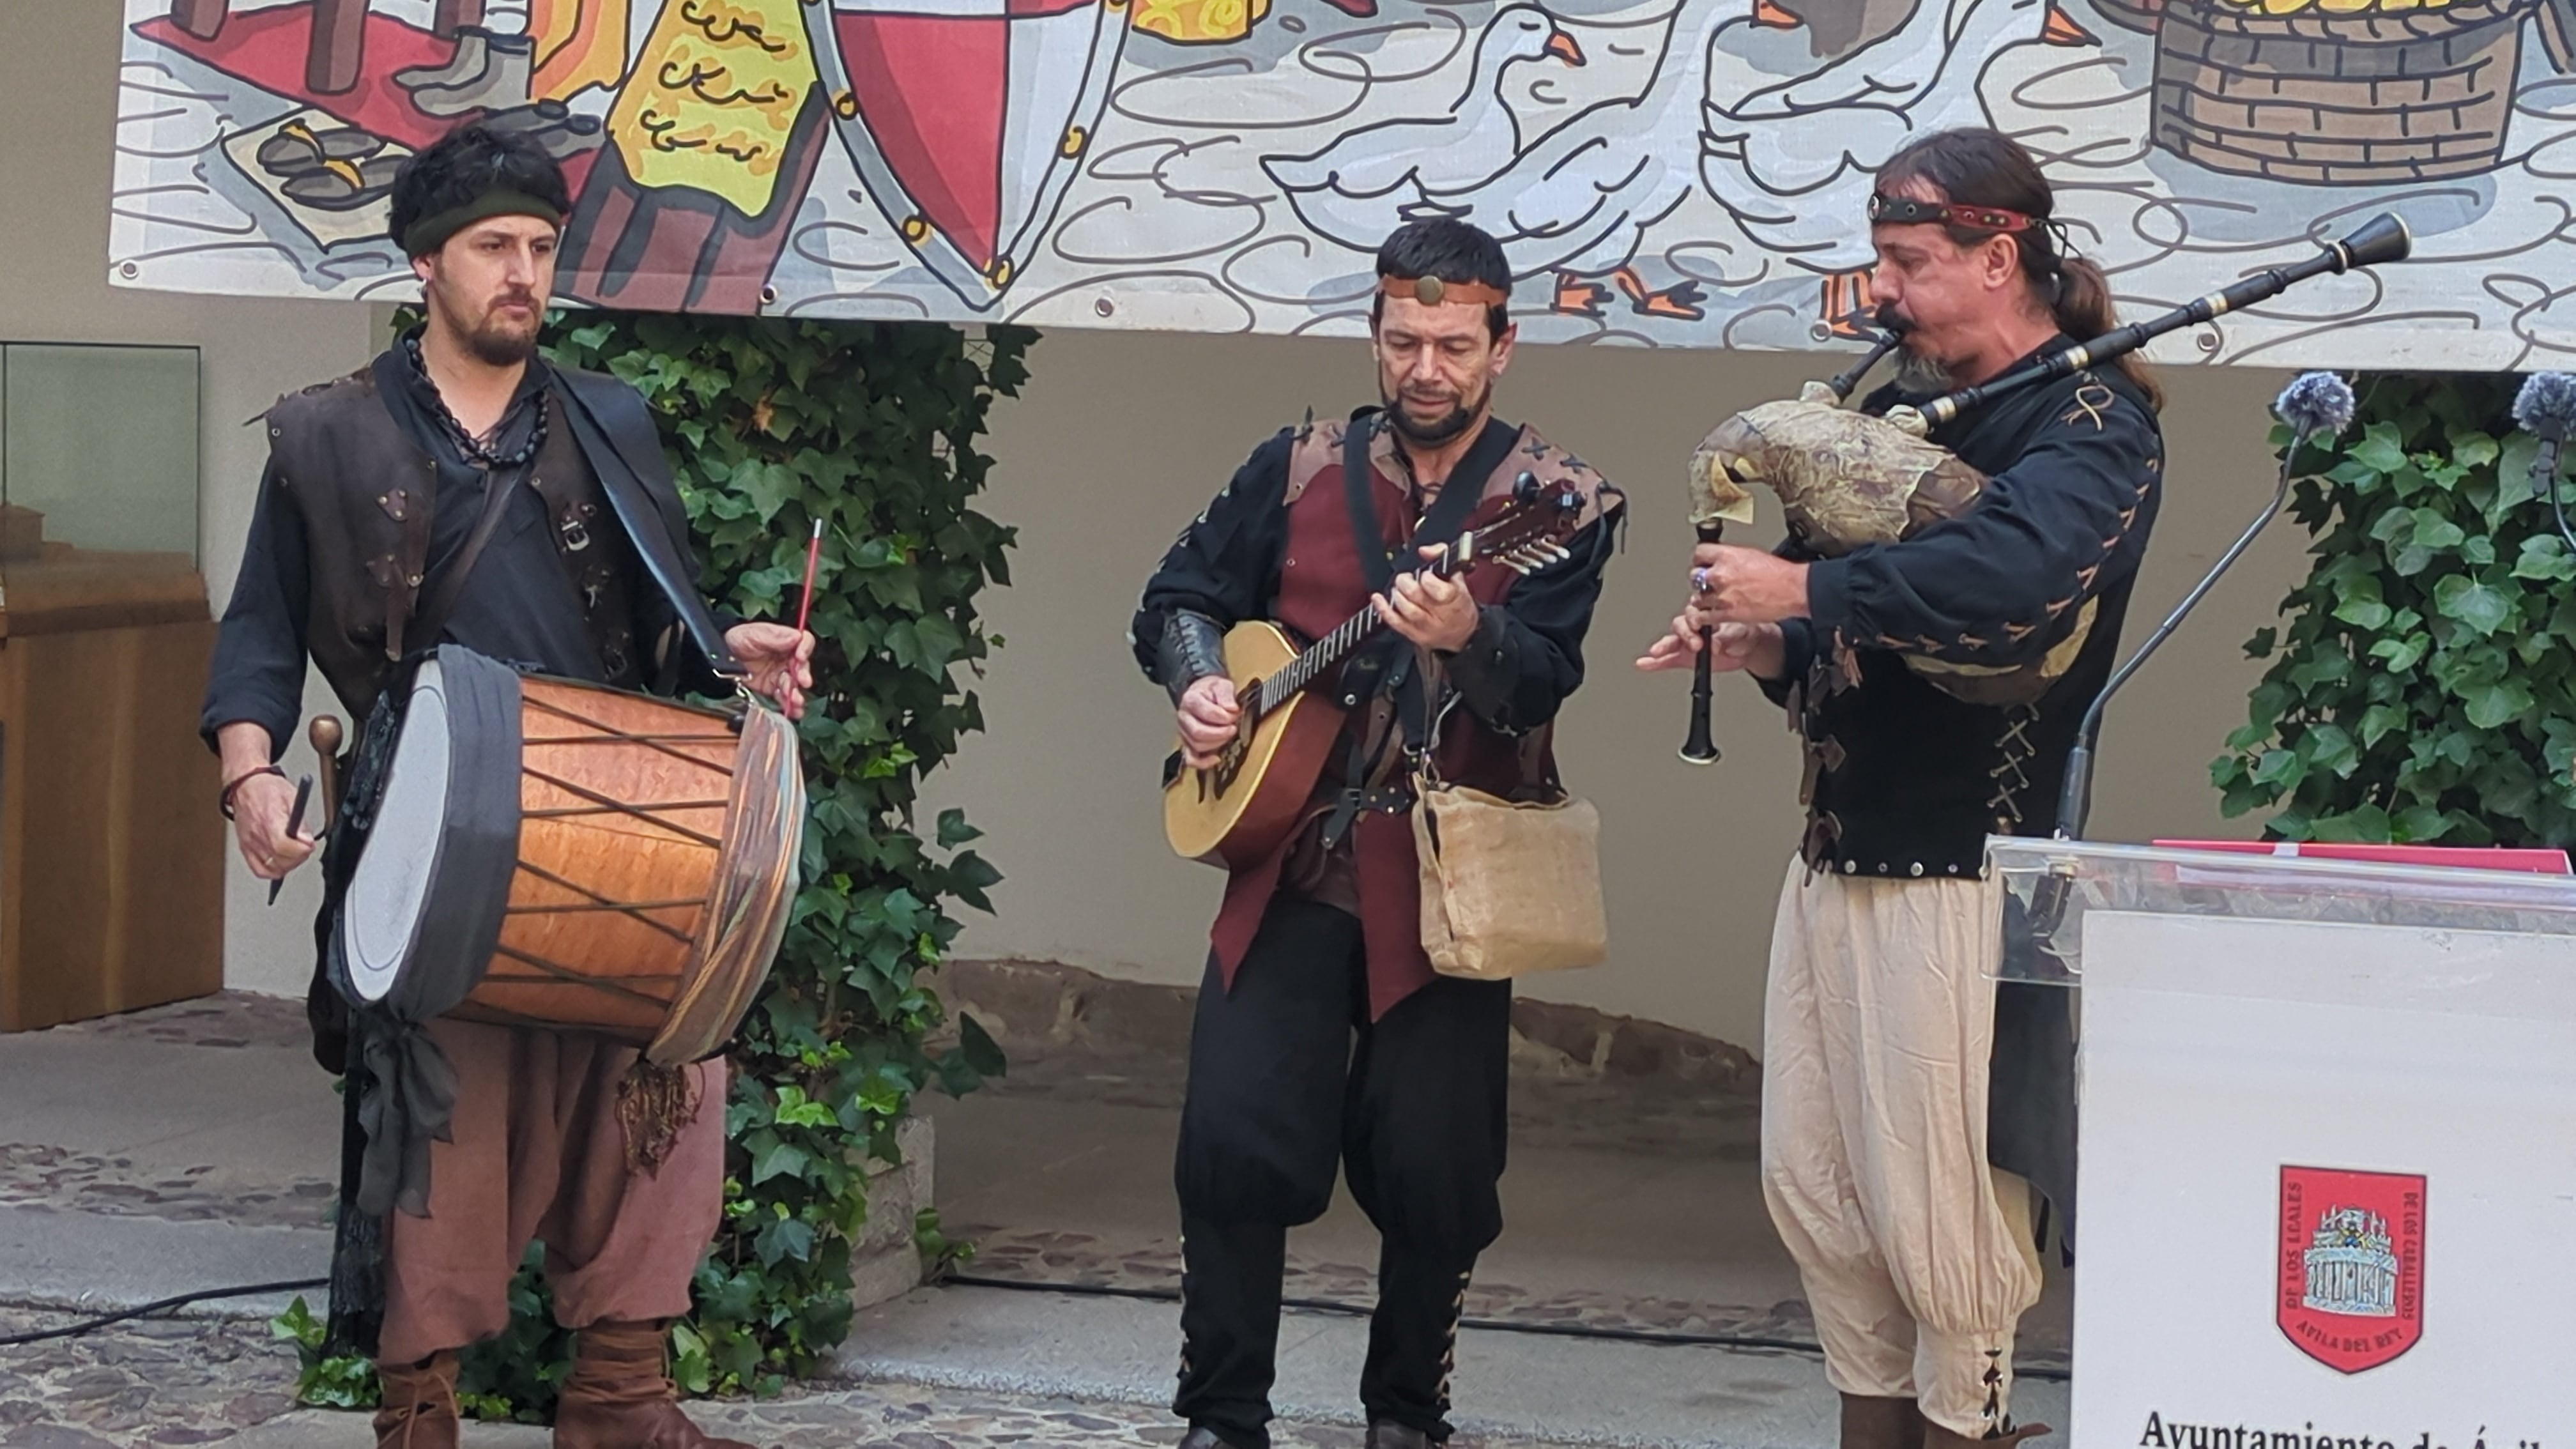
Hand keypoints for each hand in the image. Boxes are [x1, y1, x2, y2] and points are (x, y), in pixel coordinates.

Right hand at [231, 770, 316, 881]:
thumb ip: (301, 823)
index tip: (309, 844)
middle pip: (280, 861)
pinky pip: (259, 870)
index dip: (302, 850)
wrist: (246, 785)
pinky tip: (281, 861)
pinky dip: (272, 871)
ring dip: (288, 864)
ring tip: (293, 852)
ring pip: (271, 869)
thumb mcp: (293, 798)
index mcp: (269, 820)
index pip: (284, 847)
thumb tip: (307, 841)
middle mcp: (256, 834)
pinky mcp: (245, 848)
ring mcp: (249, 843)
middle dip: (298, 857)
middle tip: (304, 847)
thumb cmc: (268, 788)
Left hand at [727, 622, 814, 719]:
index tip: (800, 656)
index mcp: (784, 641)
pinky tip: (793, 710)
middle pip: (802, 667)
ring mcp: (779, 674)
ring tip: (795, 700)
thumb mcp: (753, 633)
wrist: (718, 657)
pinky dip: (788, 705)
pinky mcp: (771, 688)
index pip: (803, 642)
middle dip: (803, 675)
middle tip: (802, 681)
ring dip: (797, 694)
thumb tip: (795, 637)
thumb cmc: (735, 640)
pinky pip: (783, 697)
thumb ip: (774, 636)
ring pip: (794, 685)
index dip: (805, 649)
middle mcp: (785, 658)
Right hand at [1177, 674, 1240, 769]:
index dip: (1224, 716)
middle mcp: (1183, 717)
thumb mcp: (1222, 684)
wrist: (1203, 694)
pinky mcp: (1188, 744)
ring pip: (1197, 746)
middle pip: (1198, 732)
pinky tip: (1216, 758)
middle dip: (1220, 733)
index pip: (1206, 713)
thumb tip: (1231, 708)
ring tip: (1228, 735)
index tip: (1235, 714)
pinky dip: (1203, 762)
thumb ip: (1226, 694)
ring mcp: (1184, 732)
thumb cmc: (1212, 691)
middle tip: (1233, 728)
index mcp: (1190, 700)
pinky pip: (1191, 759)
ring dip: (1216, 743)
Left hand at [1373, 545, 1480, 653]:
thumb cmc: (1459, 606)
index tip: (1425, 574)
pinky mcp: (1415, 635)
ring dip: (1397, 595)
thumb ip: (1442, 558)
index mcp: (1455, 599)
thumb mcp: (1458, 579)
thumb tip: (1425, 550)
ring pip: (1406, 610)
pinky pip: (1395, 623)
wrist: (1462, 636)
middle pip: (1417, 596)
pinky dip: (1383, 609)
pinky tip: (1378, 599)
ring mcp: (1427, 627)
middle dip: (1406, 582)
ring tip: (1398, 588)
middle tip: (1405, 578)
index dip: (1427, 578)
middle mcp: (1441, 615)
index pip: (1438, 589)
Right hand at [1636, 619, 1784, 677]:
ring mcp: (1687, 641)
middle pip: (1681, 625)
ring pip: (1672, 641)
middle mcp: (1693, 625)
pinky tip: (1645, 664)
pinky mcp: (1684, 657)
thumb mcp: (1740, 631)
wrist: (1750, 646)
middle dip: (1685, 634)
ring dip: (1664, 647)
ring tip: (1657, 653)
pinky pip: (1667, 660)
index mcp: (1706, 612)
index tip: (1699, 628)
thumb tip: (1715, 645)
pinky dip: (1655, 663)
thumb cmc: (1744, 632)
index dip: (1694, 618)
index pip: (1694, 611)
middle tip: (1695, 644)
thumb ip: (1726, 637)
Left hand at [1685, 544, 1809, 625]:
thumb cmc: (1779, 573)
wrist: (1792, 589)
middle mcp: (1721, 574)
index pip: (1699, 553)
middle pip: (1695, 575)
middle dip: (1701, 580)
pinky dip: (1704, 617)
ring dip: (1703, 599)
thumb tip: (1723, 562)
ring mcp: (1722, 595)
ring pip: (1698, 597)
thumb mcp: (1751, 555)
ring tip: (1712, 600)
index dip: (1700, 559)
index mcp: (1727, 556)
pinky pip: (1704, 616)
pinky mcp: (1727, 613)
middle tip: (1708, 584)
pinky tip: (1709, 615)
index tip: (1701, 564)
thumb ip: (1731, 558)